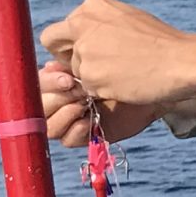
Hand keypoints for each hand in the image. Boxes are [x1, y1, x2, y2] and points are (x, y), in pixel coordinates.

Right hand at [39, 63, 160, 149]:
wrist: (159, 82)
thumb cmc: (130, 63)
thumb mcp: (98, 57)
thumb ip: (72, 61)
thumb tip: (50, 66)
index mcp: (61, 79)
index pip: (35, 84)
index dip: (46, 81)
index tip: (67, 76)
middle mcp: (64, 100)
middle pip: (37, 105)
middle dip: (56, 96)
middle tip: (77, 88)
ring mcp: (75, 119)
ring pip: (49, 125)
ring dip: (64, 113)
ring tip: (84, 102)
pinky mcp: (89, 134)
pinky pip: (68, 140)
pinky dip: (75, 130)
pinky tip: (88, 119)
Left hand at [40, 0, 195, 121]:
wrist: (182, 61)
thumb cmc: (163, 43)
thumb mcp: (129, 19)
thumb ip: (101, 25)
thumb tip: (82, 39)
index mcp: (93, 5)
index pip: (60, 28)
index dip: (70, 43)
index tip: (88, 51)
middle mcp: (82, 24)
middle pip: (57, 48)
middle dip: (71, 59)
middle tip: (97, 67)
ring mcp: (84, 50)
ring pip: (76, 71)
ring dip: (94, 77)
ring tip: (125, 74)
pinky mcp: (90, 75)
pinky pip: (88, 89)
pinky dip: (105, 90)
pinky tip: (127, 83)